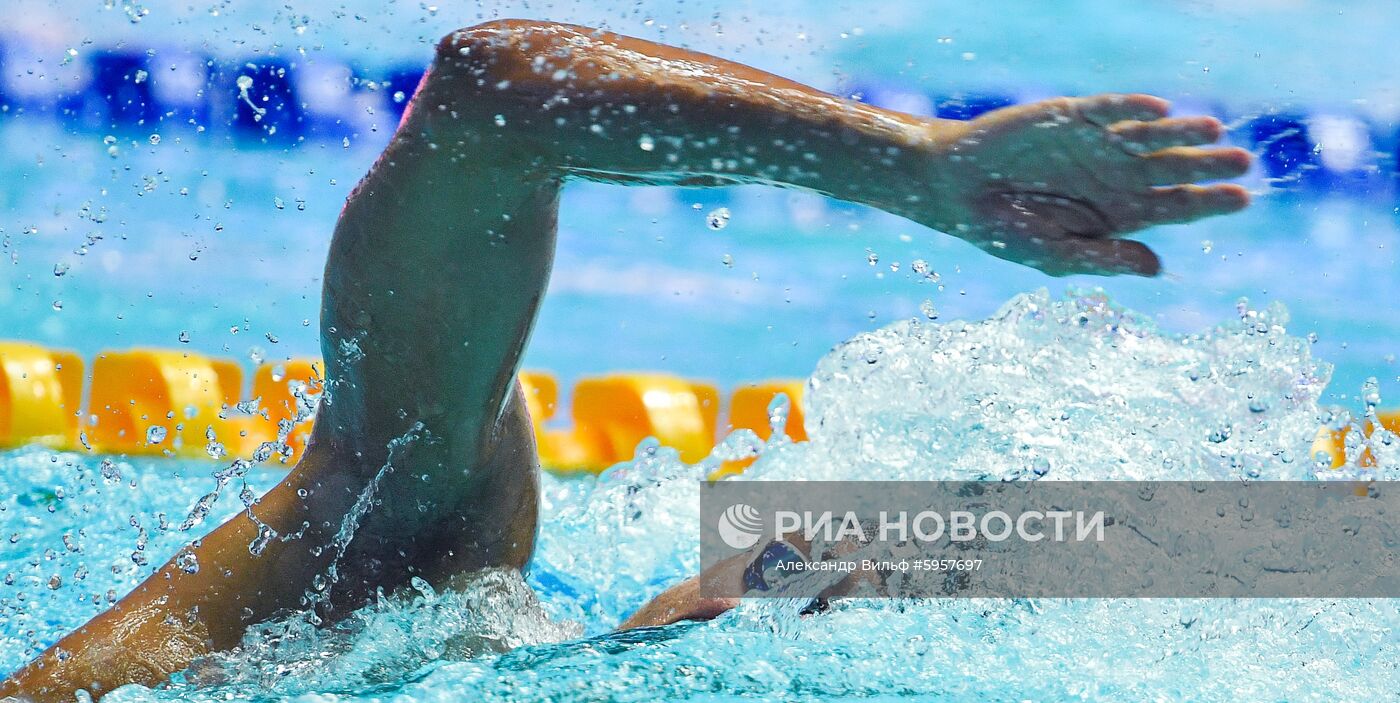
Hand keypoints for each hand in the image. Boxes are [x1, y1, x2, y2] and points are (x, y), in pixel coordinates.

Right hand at [928, 94, 1250, 275]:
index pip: (1174, 207)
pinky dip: (1132, 108)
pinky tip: (1159, 110)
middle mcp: (1114, 176)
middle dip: (1206, 164)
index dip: (1208, 202)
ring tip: (1213, 128)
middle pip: (1172, 169)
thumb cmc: (1003, 229)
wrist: (956, 190)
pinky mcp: (1072, 116)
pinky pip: (1109, 110)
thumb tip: (1157, 267)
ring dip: (1180, 132)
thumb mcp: (1054, 255)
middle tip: (1243, 161)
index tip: (1243, 199)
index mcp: (1117, 213)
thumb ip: (1105, 258)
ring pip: (1149, 136)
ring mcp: (1096, 144)